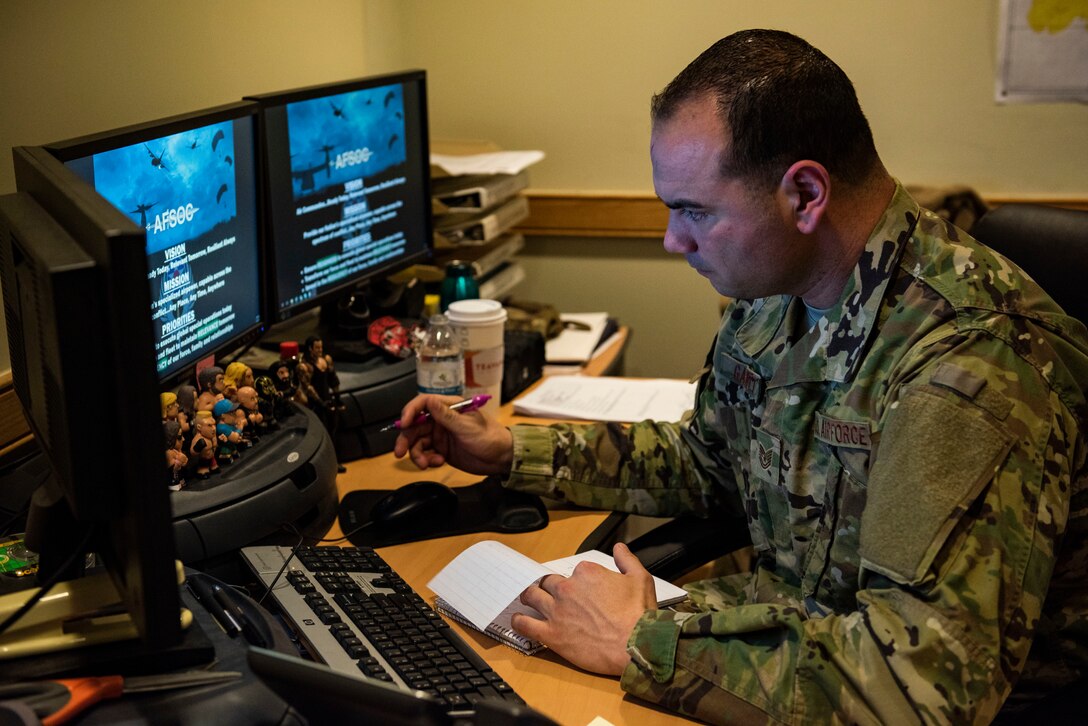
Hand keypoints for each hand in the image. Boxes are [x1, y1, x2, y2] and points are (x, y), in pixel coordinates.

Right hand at [392, 394, 513, 474]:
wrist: (501, 459)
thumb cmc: (490, 437)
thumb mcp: (467, 427)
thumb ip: (446, 416)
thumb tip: (429, 401)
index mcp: (449, 407)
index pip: (423, 403)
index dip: (410, 411)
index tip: (404, 424)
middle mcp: (442, 419)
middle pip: (415, 425)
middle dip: (406, 439)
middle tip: (400, 452)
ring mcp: (441, 435)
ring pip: (418, 442)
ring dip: (417, 454)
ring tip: (426, 464)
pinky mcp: (442, 449)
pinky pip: (426, 453)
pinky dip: (427, 460)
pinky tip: (437, 463)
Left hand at [512, 543, 656, 674]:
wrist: (636, 646)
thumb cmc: (639, 615)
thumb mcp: (640, 578)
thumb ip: (626, 560)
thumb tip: (619, 548)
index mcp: (586, 573)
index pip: (574, 571)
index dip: (577, 580)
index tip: (582, 589)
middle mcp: (568, 589)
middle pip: (548, 582)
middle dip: (548, 586)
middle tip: (549, 593)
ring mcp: (557, 611)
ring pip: (532, 597)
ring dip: (529, 596)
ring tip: (528, 599)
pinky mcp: (552, 634)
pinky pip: (526, 624)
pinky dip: (519, 621)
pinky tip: (519, 620)